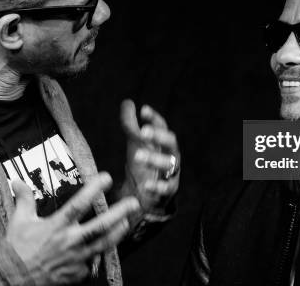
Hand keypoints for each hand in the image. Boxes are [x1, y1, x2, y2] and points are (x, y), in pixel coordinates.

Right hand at [7, 173, 139, 285]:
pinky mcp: (76, 274)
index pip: (79, 204)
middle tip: (133, 202)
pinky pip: (91, 263)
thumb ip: (24, 200)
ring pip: (102, 244)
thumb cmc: (15, 250)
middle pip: (100, 225)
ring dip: (117, 233)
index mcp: (56, 226)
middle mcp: (68, 241)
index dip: (94, 190)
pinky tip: (101, 248)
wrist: (10, 279)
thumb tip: (17, 182)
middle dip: (119, 213)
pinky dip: (95, 255)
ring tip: (127, 222)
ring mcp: (75, 259)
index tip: (107, 178)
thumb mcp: (18, 222)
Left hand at [120, 99, 179, 213]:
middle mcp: (171, 156)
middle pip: (171, 142)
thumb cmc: (142, 166)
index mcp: (163, 143)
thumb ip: (131, 125)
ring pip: (169, 164)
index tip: (143, 110)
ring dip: (154, 159)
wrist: (145, 197)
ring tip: (138, 156)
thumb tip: (128, 102)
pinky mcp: (168, 192)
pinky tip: (146, 185)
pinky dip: (157, 186)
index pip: (162, 126)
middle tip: (143, 132)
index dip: (154, 118)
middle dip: (158, 136)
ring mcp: (171, 174)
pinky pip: (166, 188)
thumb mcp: (135, 144)